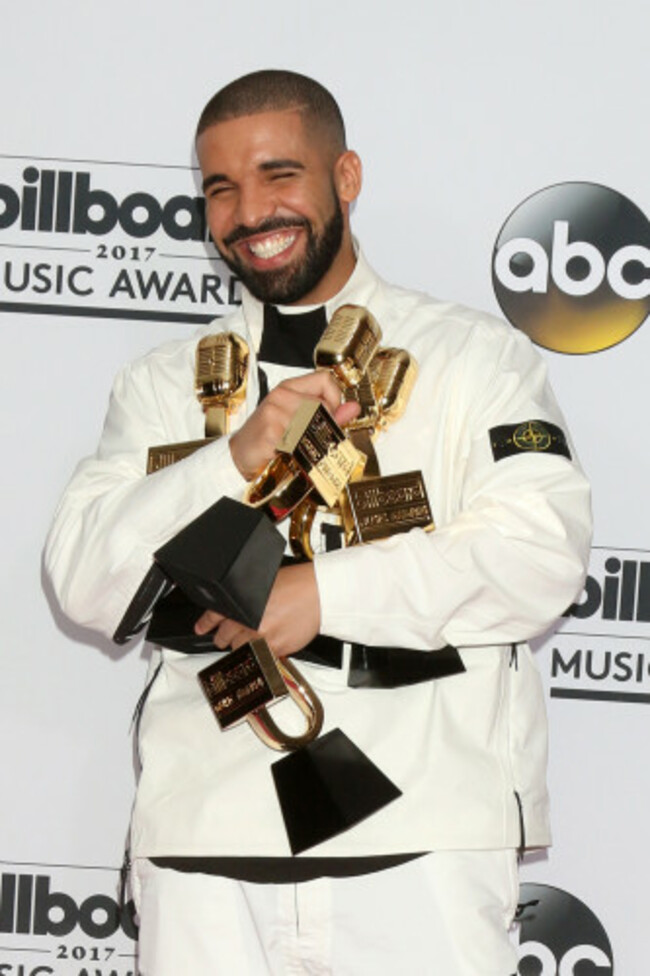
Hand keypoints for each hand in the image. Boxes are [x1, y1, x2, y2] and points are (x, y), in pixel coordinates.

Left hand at [194, 562, 319, 657]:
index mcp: (243, 602)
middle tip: (225, 636)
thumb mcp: (262, 583)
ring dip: (243, 646)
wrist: (320, 593)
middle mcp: (250, 622)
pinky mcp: (277, 649)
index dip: (206, 623)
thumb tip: (235, 608)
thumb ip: (245, 598)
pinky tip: (268, 642)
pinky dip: (262, 652)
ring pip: (241, 650)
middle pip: (224, 637)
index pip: (215, 615)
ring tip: (251, 638)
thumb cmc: (296, 584)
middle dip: (224, 636)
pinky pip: (261, 656)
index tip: (201, 628)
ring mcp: (262, 637)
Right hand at [229, 371, 358, 480]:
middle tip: (311, 437)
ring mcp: (276, 412)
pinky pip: (300, 439)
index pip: (325, 379)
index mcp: (289, 388)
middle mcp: (282, 395)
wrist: (238, 456)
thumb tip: (354, 408)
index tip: (330, 414)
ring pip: (314, 423)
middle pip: (323, 404)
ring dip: (310, 440)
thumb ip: (328, 413)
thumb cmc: (266, 438)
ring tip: (297, 446)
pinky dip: (299, 451)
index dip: (334, 398)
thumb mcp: (297, 421)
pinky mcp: (272, 430)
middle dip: (323, 425)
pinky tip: (288, 453)